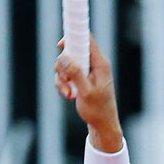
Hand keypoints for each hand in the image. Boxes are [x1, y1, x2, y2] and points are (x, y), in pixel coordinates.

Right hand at [54, 35, 123, 150]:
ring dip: (62, 79)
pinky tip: (68, 96)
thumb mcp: (85, 92)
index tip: (60, 45)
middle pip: (72, 52)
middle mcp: (94, 65)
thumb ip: (75, 73)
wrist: (102, 126)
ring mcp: (87, 73)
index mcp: (100, 64)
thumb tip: (63, 57)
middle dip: (63, 66)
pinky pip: (67, 76)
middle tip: (64, 79)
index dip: (73, 38)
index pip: (87, 40)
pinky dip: (63, 85)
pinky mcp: (81, 80)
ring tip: (67, 94)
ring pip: (66, 66)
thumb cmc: (98, 110)